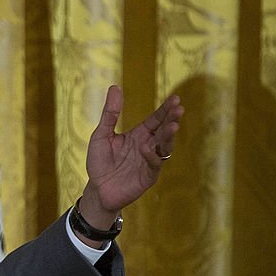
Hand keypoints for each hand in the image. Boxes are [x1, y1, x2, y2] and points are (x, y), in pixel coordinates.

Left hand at [80, 86, 182, 230]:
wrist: (97, 189)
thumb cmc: (99, 162)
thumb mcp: (102, 135)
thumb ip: (110, 113)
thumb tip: (114, 86)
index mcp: (139, 134)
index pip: (156, 119)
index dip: (165, 110)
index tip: (175, 99)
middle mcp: (148, 145)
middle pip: (164, 130)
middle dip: (172, 119)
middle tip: (179, 109)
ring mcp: (150, 161)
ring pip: (164, 146)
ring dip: (168, 136)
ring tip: (173, 125)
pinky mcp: (148, 176)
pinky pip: (154, 165)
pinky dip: (152, 156)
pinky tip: (147, 148)